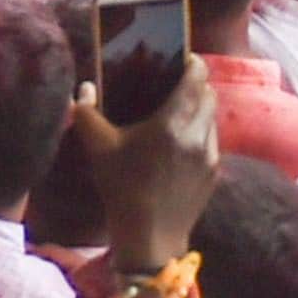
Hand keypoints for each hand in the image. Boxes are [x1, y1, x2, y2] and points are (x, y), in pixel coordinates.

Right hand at [68, 21, 227, 269]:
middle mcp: (199, 135)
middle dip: (196, 84)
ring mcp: (211, 156)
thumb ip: (86, 113)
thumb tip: (83, 89)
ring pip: (213, 118)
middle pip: (209, 94)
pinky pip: (212, 141)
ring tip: (177, 112)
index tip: (179, 58)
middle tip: (174, 83)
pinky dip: (201, 133)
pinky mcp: (214, 174)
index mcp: (173, 123)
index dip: (191, 63)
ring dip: (199, 109)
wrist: (150, 239)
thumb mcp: (98, 149)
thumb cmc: (123, 190)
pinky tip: (180, 143)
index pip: (197, 78)